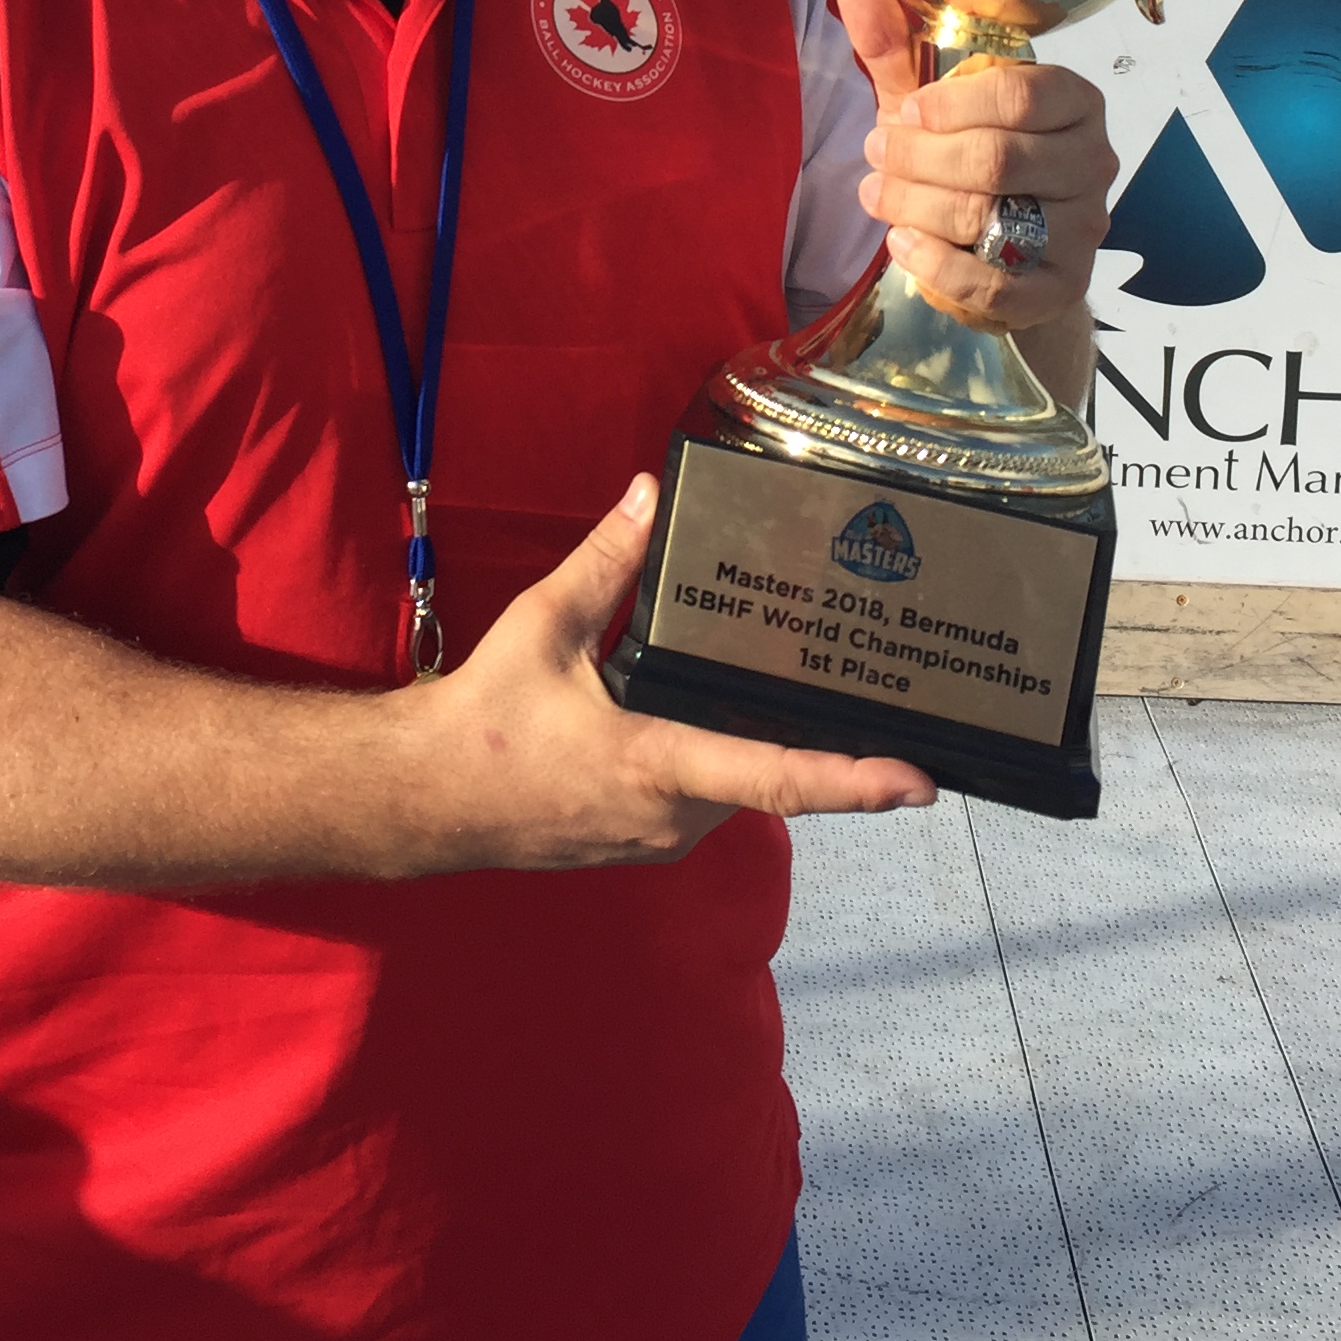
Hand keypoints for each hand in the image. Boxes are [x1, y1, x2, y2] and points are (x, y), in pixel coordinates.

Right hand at [407, 474, 934, 872]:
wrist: (425, 798)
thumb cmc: (482, 719)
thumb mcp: (544, 625)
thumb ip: (607, 561)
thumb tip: (650, 496)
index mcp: (655, 764)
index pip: (773, 776)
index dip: (852, 782)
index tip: (915, 783)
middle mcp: (669, 818)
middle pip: (766, 779)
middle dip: (809, 743)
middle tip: (867, 702)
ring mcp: (655, 841)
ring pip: (733, 791)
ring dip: (752, 748)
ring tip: (781, 694)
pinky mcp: (640, 845)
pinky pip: (700, 803)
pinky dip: (715, 765)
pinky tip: (708, 720)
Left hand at [836, 0, 1116, 333]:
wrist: (1004, 248)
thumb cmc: (967, 154)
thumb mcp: (930, 100)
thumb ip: (895, 44)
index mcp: (1073, 101)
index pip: (1021, 94)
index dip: (950, 105)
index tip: (902, 112)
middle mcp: (1092, 161)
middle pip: (999, 159)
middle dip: (918, 158)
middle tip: (873, 154)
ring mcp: (1083, 229)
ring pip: (992, 218)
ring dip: (917, 207)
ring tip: (877, 195)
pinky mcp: (1062, 287)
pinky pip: (998, 285)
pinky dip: (937, 266)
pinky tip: (902, 244)